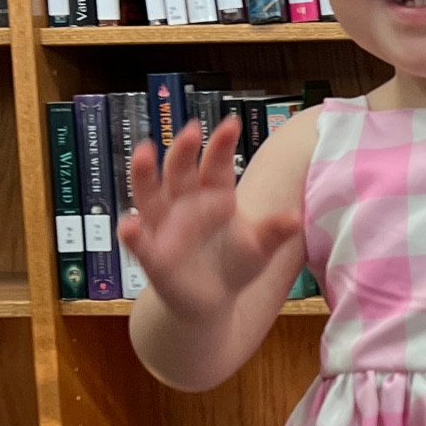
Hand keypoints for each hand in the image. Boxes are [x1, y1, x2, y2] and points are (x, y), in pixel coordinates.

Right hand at [119, 117, 301, 324]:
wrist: (213, 301)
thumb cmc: (235, 266)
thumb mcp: (259, 249)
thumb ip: (273, 232)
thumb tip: (295, 218)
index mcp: (214, 195)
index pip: (216, 165)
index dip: (222, 145)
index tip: (231, 123)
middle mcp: (185, 202)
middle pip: (181, 170)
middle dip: (184, 150)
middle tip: (191, 130)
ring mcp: (164, 225)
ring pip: (150, 194)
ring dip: (145, 173)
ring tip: (144, 153)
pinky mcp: (151, 253)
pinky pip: (138, 240)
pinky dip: (132, 232)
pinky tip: (131, 224)